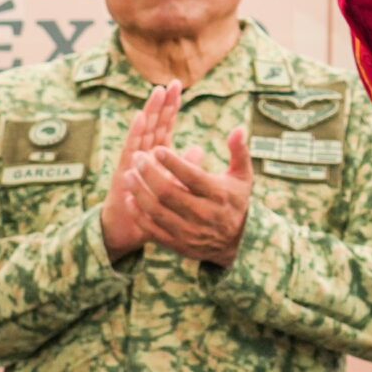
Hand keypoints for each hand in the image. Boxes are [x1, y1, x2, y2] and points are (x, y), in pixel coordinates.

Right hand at [101, 81, 181, 259]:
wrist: (128, 227)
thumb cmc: (152, 207)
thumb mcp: (174, 185)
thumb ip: (185, 168)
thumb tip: (199, 149)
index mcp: (156, 155)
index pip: (165, 126)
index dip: (171, 108)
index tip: (179, 88)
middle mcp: (143, 153)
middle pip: (154, 123)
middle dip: (163, 103)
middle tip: (173, 83)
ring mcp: (133, 160)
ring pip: (143, 131)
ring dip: (151, 111)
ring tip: (158, 93)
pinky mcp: (125, 170)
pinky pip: (132, 148)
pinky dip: (137, 132)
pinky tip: (142, 117)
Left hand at [126, 128, 254, 267]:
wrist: (236, 242)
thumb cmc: (235, 201)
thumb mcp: (242, 176)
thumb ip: (239, 151)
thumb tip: (239, 128)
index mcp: (218, 195)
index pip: (192, 176)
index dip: (172, 162)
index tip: (157, 149)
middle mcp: (203, 214)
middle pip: (169, 193)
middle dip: (149, 173)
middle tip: (137, 157)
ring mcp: (189, 232)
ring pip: (157, 211)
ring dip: (139, 191)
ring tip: (128, 174)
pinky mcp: (177, 244)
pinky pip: (152, 229)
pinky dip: (138, 214)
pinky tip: (130, 198)